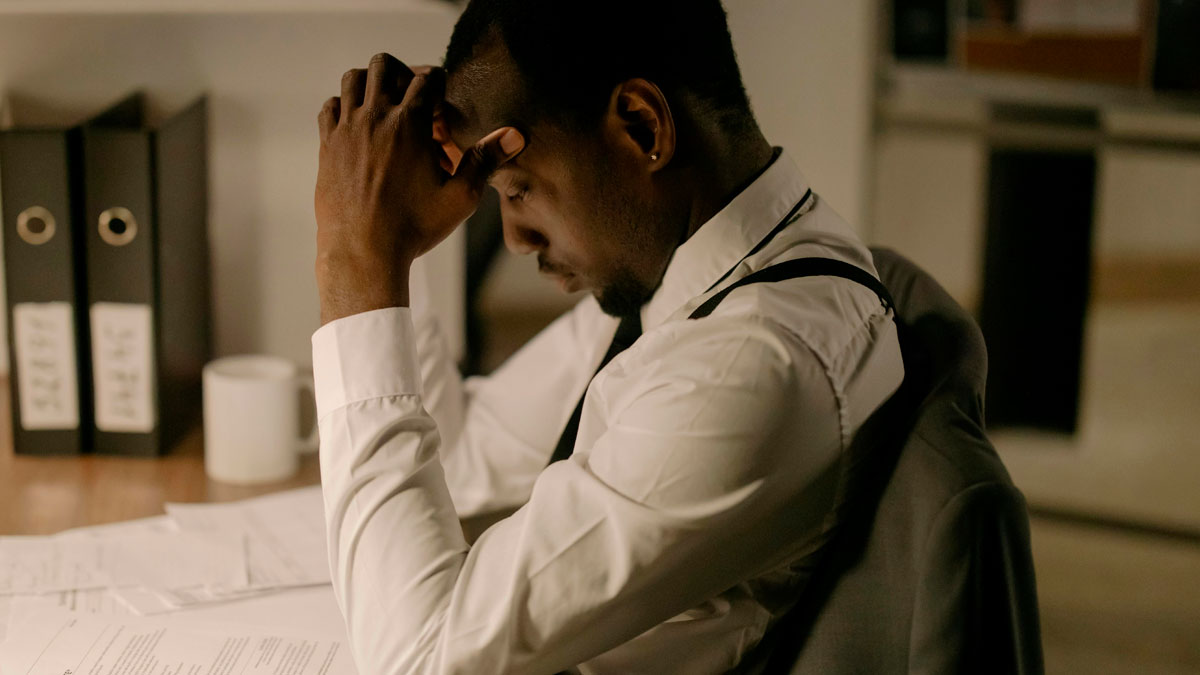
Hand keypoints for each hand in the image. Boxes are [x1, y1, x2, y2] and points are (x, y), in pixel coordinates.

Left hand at [314, 53, 523, 324]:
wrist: (364, 252)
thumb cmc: (414, 227)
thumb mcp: (460, 197)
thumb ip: (485, 160)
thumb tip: (515, 136)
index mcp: (410, 124)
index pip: (426, 77)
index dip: (439, 84)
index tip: (443, 105)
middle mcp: (375, 118)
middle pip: (385, 65)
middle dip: (404, 73)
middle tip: (416, 97)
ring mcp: (347, 129)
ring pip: (354, 79)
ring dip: (373, 83)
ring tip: (387, 104)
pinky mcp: (329, 145)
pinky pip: (331, 106)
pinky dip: (346, 105)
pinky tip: (360, 125)